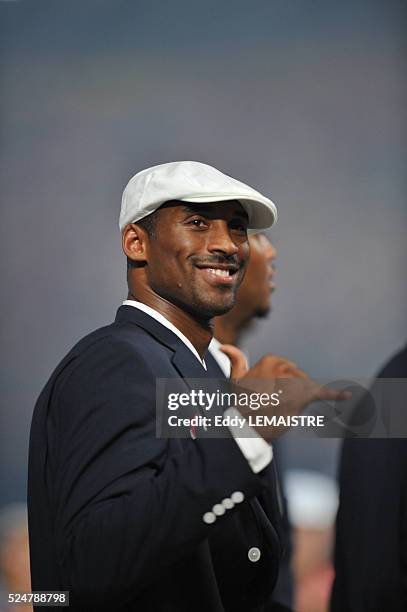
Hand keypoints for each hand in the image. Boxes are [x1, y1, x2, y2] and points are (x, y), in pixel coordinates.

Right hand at [221, 347, 349, 440]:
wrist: (247, 426)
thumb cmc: (241, 404)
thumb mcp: (236, 379)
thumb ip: (235, 359)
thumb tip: (223, 345)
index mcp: (271, 360)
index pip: (286, 369)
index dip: (279, 384)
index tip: (267, 394)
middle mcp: (284, 366)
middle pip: (297, 378)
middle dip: (290, 391)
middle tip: (273, 404)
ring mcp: (295, 380)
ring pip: (305, 388)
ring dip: (298, 398)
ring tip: (281, 408)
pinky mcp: (305, 396)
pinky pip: (324, 393)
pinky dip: (336, 395)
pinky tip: (347, 395)